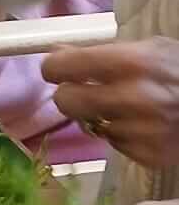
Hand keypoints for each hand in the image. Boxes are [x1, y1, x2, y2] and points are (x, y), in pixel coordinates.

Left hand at [42, 38, 178, 169]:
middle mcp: (133, 98)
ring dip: (97, 116)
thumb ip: (101, 52)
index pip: (64, 67)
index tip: (56, 70)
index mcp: (132, 62)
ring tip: (122, 106)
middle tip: (81, 90)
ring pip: (88, 125)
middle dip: (70, 95)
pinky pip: (114, 144)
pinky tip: (140, 124)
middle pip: (66, 101)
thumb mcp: (148, 48)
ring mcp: (142, 131)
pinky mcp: (149, 156)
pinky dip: (120, 134)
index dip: (54, 68)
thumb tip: (56, 55)